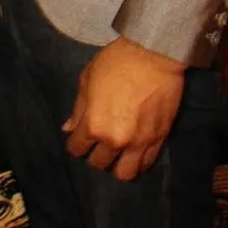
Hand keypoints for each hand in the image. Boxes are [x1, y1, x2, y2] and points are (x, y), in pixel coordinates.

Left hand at [62, 36, 184, 180]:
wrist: (153, 54)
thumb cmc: (115, 63)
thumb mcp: (87, 80)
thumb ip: (78, 110)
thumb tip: (68, 129)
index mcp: (94, 125)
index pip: (77, 149)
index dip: (75, 144)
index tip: (78, 139)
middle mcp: (115, 140)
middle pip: (99, 163)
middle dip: (95, 155)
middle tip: (98, 145)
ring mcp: (139, 143)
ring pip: (125, 174)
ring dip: (117, 167)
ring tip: (118, 156)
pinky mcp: (159, 139)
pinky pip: (147, 164)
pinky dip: (138, 163)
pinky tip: (135, 155)